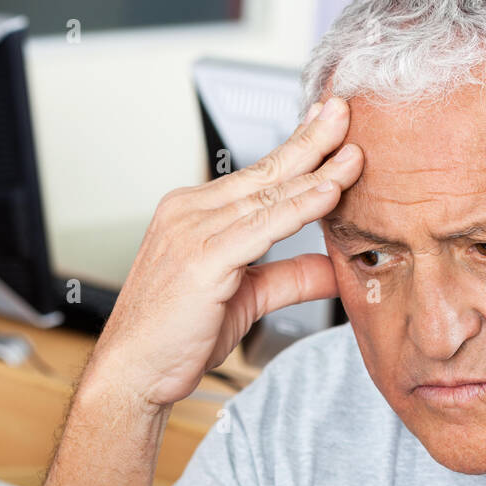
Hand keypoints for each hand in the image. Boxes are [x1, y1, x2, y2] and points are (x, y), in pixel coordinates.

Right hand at [89, 97, 362, 406]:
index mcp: (193, 214)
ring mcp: (192, 233)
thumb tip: (332, 268)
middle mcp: (189, 213)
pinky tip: (327, 193)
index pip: (257, 176)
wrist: (133, 374)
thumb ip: (289, 279)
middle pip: (264, 172)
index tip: (330, 127)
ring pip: (267, 196)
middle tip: (345, 112)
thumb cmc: (175, 338)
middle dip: (310, 141)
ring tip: (353, 153)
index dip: (297, 150)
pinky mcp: (201, 261)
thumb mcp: (246, 299)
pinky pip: (261, 228)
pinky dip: (298, 209)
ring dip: (315, 172)